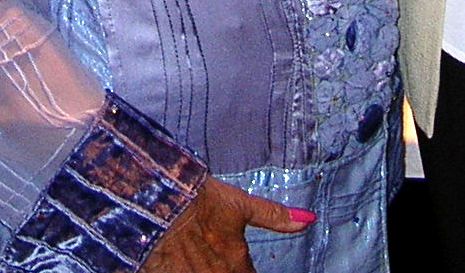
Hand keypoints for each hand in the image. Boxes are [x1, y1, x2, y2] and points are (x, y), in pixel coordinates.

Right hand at [141, 177, 310, 272]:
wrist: (156, 199)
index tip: (244, 266)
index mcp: (235, 264)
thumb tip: (309, 220)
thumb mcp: (240, 204)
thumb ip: (274, 217)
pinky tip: (185, 264)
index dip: (247, 272)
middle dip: (226, 271)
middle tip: (221, 259)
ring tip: (204, 261)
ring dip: (208, 271)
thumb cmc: (198, 199)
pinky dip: (187, 272)